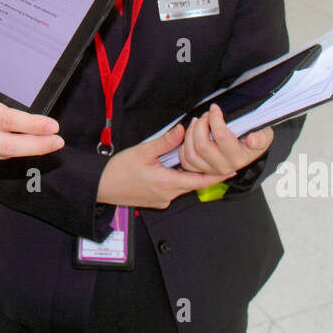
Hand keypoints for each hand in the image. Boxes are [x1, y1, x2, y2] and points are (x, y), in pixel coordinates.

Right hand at [96, 123, 233, 209]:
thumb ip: (165, 142)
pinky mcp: (155, 201)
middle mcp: (166, 196)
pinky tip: (165, 167)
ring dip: (184, 173)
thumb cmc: (117, 170)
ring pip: (181, 185)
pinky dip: (174, 178)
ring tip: (181, 158)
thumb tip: (182, 130)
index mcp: (166, 183)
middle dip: (200, 169)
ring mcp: (161, 200)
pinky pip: (171, 189)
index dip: (217, 176)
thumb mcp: (142, 151)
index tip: (232, 170)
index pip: (199, 181)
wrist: (100, 187)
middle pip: (191, 183)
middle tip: (206, 154)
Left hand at [177, 103, 272, 174]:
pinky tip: (192, 134)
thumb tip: (252, 140)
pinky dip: (185, 146)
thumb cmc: (254, 139)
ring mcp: (211, 170)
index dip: (215, 119)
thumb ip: (261, 137)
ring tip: (198, 122)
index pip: (222, 137)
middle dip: (201, 124)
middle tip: (206, 115)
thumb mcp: (264, 135)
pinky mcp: (201, 171)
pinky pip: (186, 160)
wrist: (248, 150)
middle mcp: (224, 166)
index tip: (215, 108)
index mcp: (239, 157)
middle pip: (202, 145)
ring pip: (191, 153)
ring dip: (191, 134)